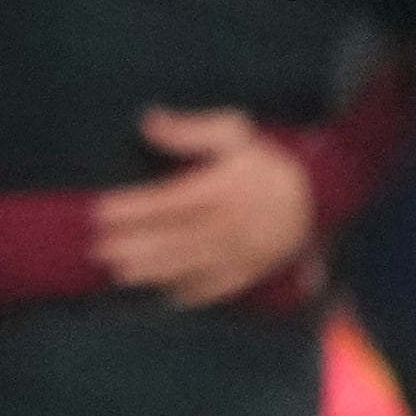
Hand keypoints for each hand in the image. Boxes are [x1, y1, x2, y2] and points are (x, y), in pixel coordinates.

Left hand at [92, 108, 316, 307]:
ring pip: (191, 265)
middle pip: (173, 238)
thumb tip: (147, 121)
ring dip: (153, 271)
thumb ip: (189, 131)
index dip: (131, 208)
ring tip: (121, 273)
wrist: (318, 193)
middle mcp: (228, 223)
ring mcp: (241, 251)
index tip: (100, 211)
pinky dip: (192, 293)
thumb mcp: (233, 134)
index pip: (166, 201)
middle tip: (97, 250)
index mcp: (221, 188)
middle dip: (133, 245)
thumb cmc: (267, 161)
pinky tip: (165, 295)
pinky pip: (219, 287)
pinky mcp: (251, 269)